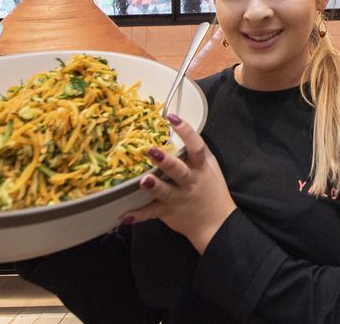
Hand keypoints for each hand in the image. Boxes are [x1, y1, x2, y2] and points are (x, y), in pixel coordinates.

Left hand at [121, 116, 236, 253]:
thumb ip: (197, 151)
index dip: (186, 131)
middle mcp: (190, 182)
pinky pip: (151, 213)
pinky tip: (123, 215)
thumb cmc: (212, 189)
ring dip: (154, 186)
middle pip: (179, 171)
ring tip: (142, 180)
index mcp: (200, 168)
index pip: (196, 147)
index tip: (172, 117)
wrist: (216, 222)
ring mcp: (178, 198)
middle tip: (152, 150)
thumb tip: (182, 129)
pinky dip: (138, 215)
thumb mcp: (211, 167)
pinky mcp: (168, 212)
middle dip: (166, 162)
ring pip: (165, 192)